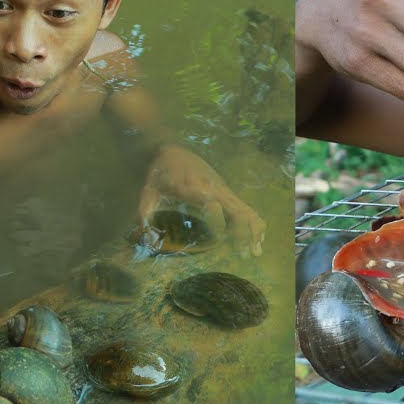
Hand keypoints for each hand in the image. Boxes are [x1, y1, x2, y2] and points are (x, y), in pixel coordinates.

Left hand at [139, 145, 265, 255]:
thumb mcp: (147, 193)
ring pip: (245, 209)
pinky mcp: (226, 190)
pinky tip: (258, 238)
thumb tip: (147, 241)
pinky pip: (245, 206)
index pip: (211, 205)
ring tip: (256, 251)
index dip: (218, 221)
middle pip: (236, 209)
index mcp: (192, 189)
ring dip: (253, 230)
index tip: (219, 239)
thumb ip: (145, 216)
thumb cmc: (159, 173)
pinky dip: (254, 222)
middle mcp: (212, 188)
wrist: (171, 149)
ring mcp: (222, 189)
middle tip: (243, 255)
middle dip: (242, 233)